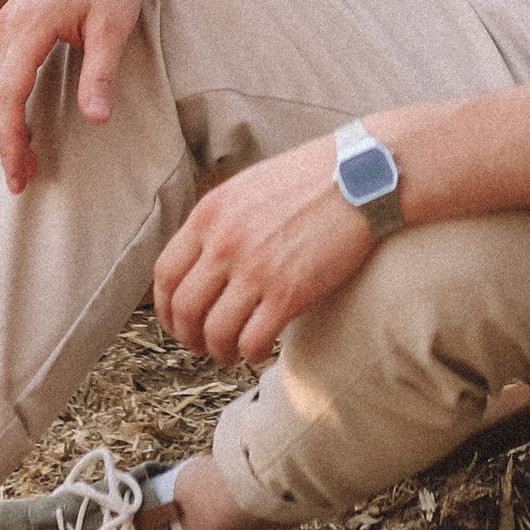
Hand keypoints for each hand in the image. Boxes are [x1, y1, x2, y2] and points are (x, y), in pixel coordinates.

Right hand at [0, 0, 149, 192]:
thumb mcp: (113, 24)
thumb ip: (100, 72)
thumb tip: (94, 119)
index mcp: (30, 25)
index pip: (9, 93)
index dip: (11, 137)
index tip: (19, 172)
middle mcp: (11, 23)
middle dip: (8, 139)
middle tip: (23, 179)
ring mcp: (10, 20)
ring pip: (1, 80)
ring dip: (10, 119)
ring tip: (27, 158)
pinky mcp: (18, 19)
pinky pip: (8, 67)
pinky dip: (13, 97)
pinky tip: (26, 119)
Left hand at [152, 139, 374, 366]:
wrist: (365, 175)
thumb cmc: (312, 179)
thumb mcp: (249, 187)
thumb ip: (220, 220)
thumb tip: (202, 260)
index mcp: (210, 213)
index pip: (166, 273)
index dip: (165, 307)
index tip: (177, 321)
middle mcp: (225, 242)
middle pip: (185, 308)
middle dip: (188, 337)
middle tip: (201, 346)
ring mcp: (256, 268)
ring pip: (215, 331)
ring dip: (218, 351)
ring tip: (229, 354)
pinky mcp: (289, 292)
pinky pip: (253, 340)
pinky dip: (250, 354)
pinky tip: (258, 351)